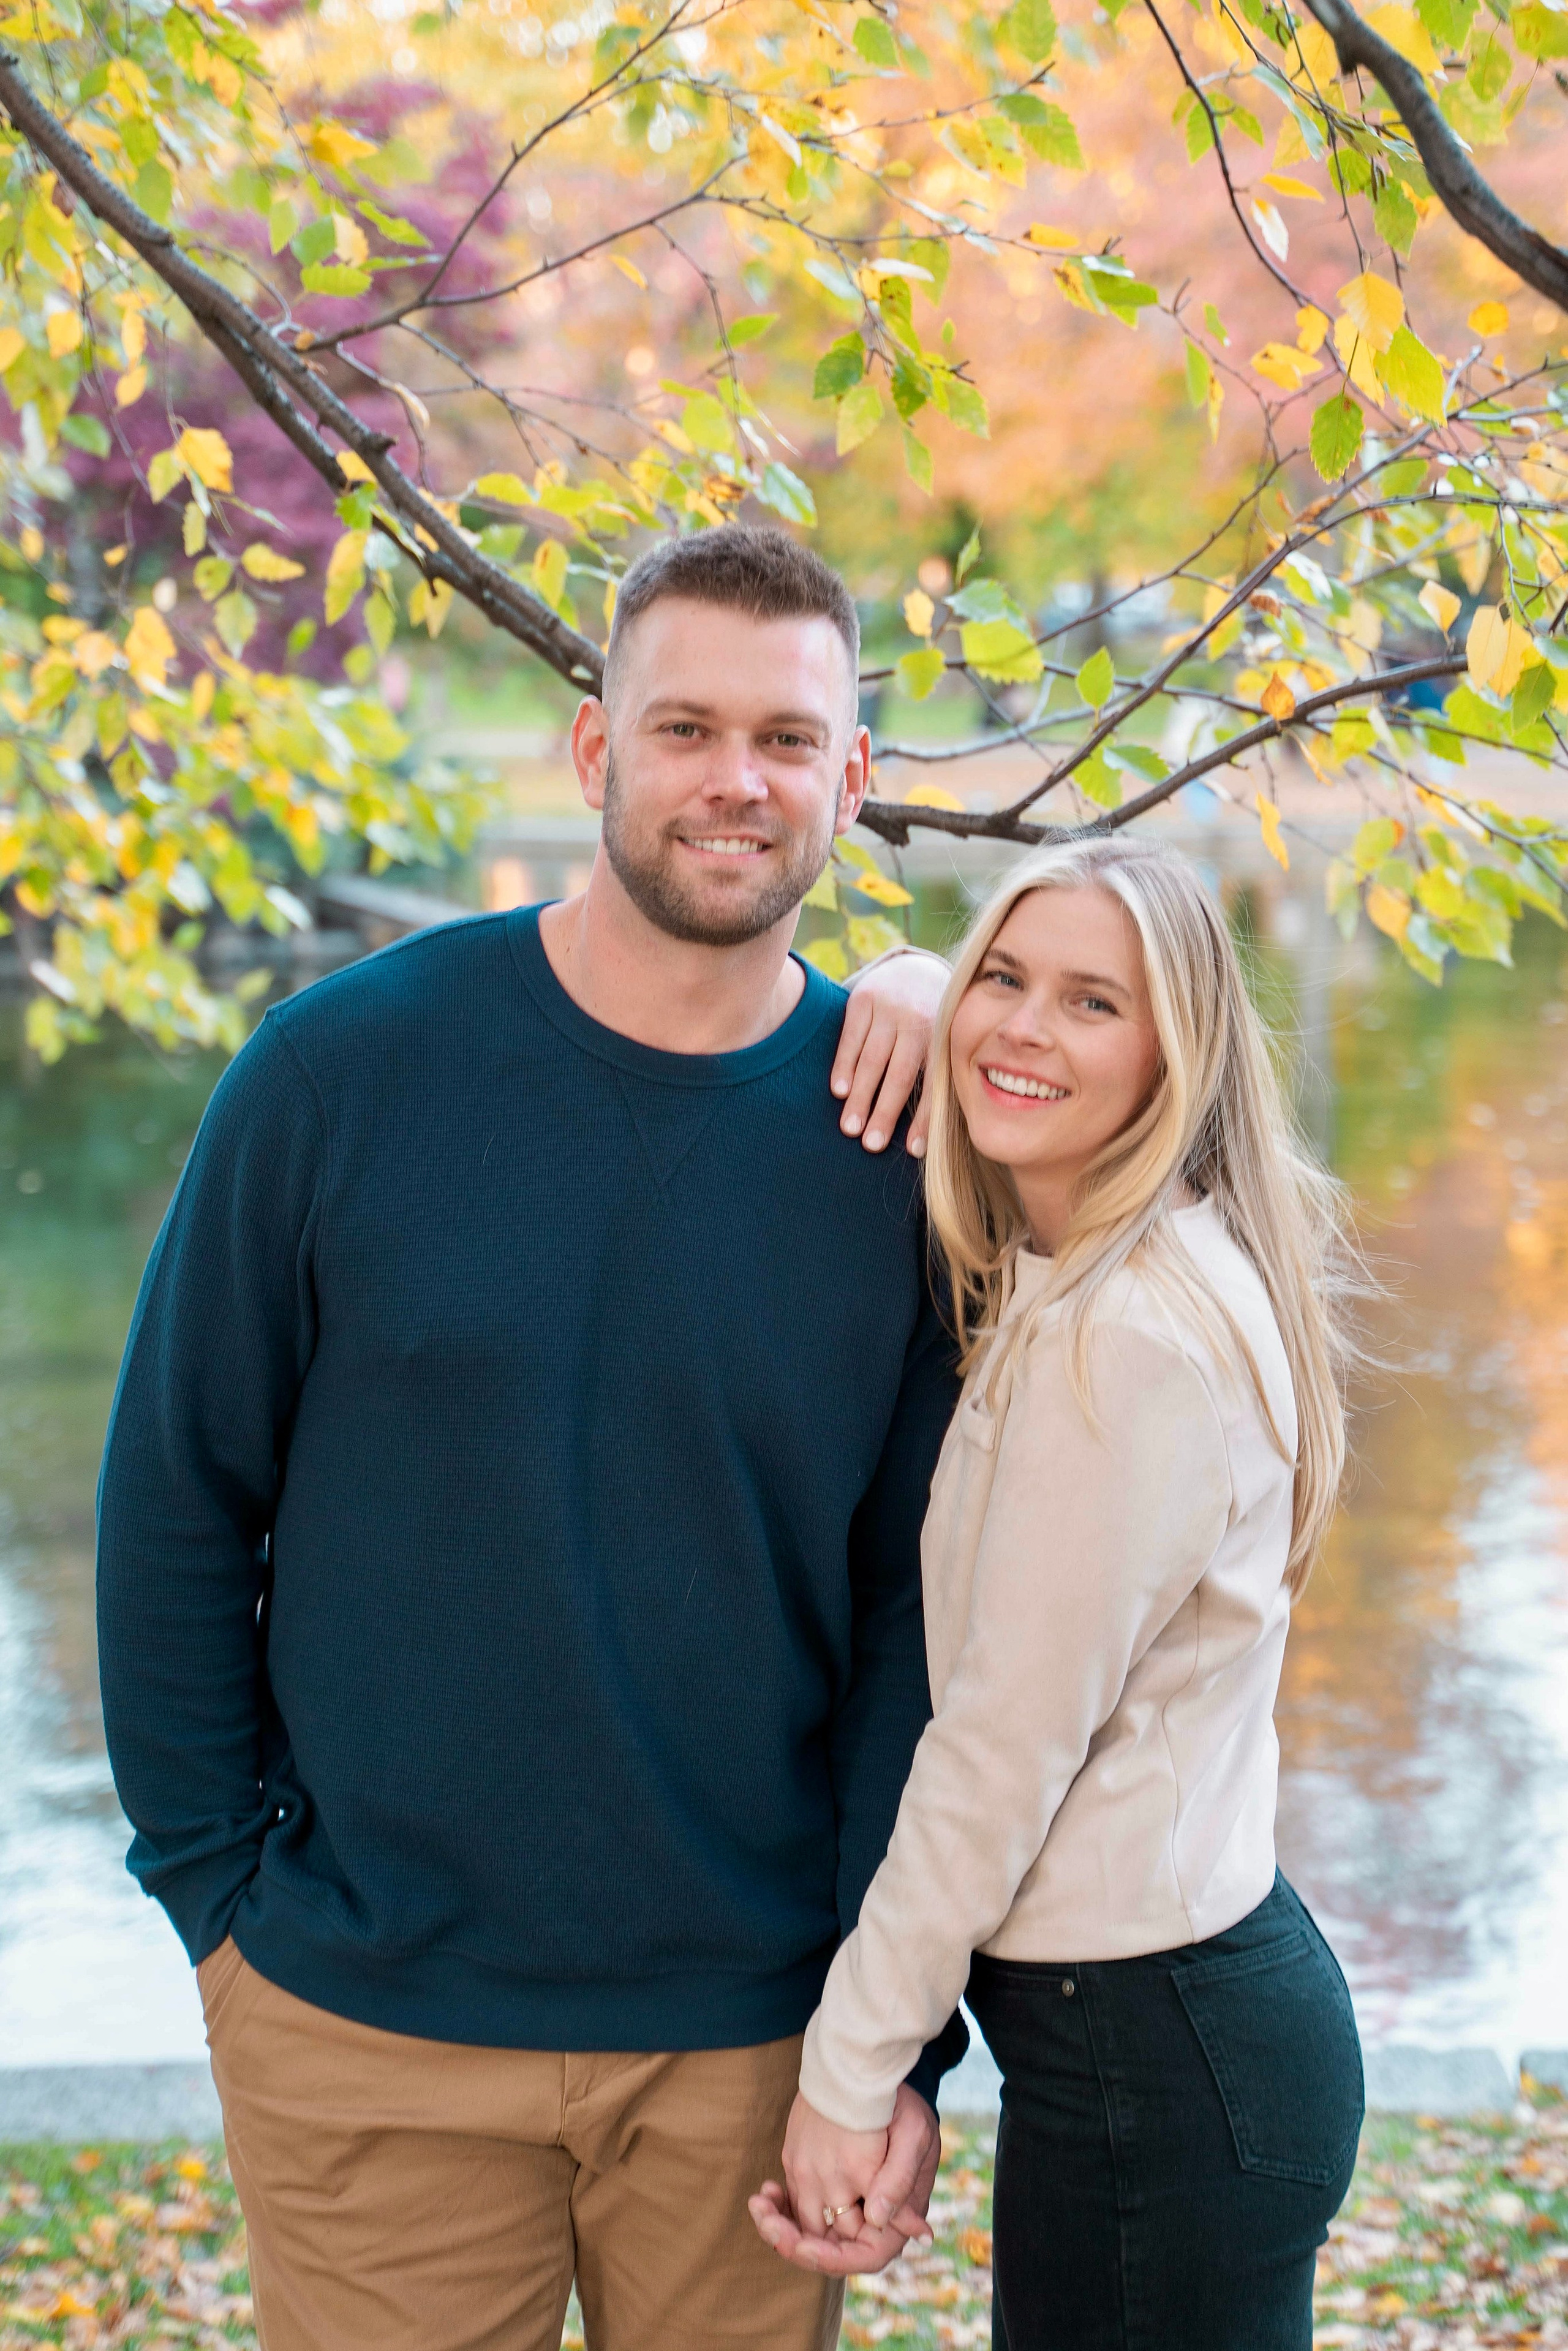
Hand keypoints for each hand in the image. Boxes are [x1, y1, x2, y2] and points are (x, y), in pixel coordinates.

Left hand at [749, 2086, 939, 2276]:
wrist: (878, 2075)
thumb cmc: (901, 2105)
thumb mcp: (913, 2133)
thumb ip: (899, 2178)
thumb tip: (878, 2219)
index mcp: (898, 2212)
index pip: (867, 2255)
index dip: (835, 2258)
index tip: (805, 2246)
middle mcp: (869, 2215)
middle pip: (831, 2249)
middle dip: (795, 2243)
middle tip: (767, 2222)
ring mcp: (845, 2200)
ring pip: (809, 2231)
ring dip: (781, 2226)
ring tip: (759, 2205)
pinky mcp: (823, 2183)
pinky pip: (799, 2209)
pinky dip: (780, 2207)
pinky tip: (766, 2192)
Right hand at [833, 950, 948, 1156]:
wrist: (914, 970)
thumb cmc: (931, 1025)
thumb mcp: (942, 1043)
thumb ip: (937, 1080)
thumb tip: (931, 1139)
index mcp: (943, 1038)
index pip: (933, 1085)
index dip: (923, 1119)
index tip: (912, 1151)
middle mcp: (918, 1021)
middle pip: (899, 1075)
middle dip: (884, 1112)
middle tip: (870, 1145)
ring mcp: (889, 1008)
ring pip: (872, 1060)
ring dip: (860, 1097)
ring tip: (850, 1128)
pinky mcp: (863, 998)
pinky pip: (851, 1038)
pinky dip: (844, 1066)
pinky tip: (839, 1092)